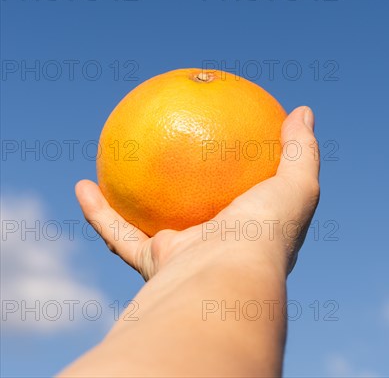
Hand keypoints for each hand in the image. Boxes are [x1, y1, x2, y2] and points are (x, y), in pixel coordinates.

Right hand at [75, 106, 319, 280]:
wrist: (226, 278)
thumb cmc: (267, 231)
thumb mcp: (299, 185)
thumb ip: (302, 150)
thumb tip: (302, 111)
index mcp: (251, 228)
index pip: (247, 196)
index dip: (242, 173)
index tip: (229, 142)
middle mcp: (217, 243)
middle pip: (195, 209)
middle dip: (183, 188)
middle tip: (170, 151)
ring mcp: (186, 255)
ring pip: (149, 224)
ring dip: (128, 200)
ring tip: (116, 163)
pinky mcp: (155, 264)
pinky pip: (118, 234)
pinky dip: (99, 213)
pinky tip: (84, 184)